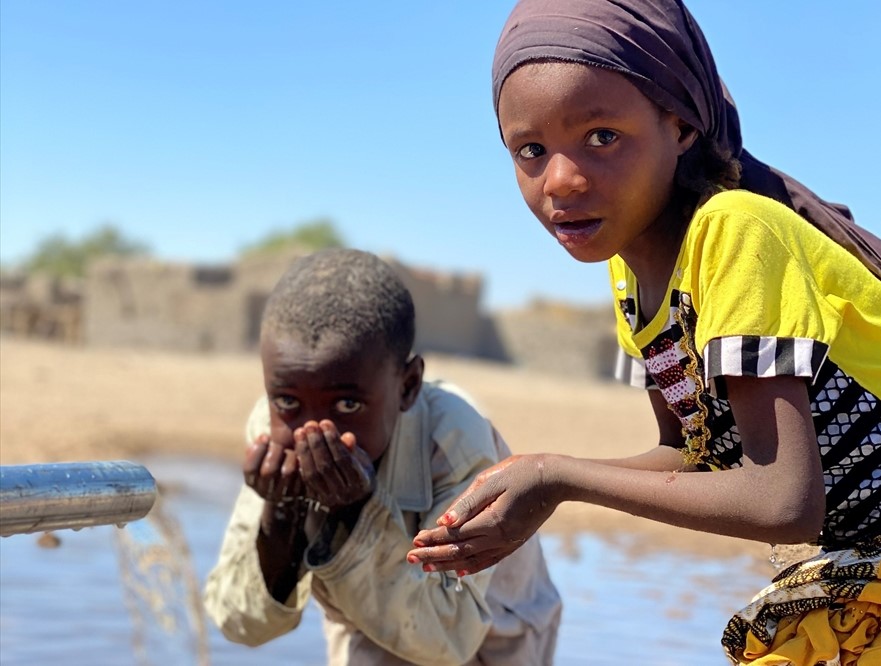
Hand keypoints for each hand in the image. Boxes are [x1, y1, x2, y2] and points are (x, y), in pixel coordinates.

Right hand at [243, 433, 303, 502]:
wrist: (294, 472)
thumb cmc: (276, 455)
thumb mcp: (265, 450)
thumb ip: (262, 442)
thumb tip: (266, 434)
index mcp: (252, 482)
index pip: (250, 469)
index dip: (257, 451)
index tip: (265, 436)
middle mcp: (265, 492)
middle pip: (268, 471)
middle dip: (275, 451)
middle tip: (281, 440)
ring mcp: (283, 495)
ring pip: (287, 472)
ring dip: (290, 454)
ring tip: (294, 445)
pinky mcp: (300, 493)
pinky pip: (303, 475)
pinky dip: (303, 461)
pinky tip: (303, 454)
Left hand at [294, 420, 374, 510]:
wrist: (355, 494)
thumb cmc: (360, 468)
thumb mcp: (362, 458)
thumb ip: (352, 448)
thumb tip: (347, 437)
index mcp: (362, 483)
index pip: (344, 460)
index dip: (333, 441)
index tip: (325, 423)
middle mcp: (346, 494)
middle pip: (326, 467)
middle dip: (317, 443)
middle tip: (310, 425)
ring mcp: (330, 499)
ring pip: (313, 474)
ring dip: (305, 451)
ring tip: (301, 432)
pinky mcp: (317, 499)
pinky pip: (306, 479)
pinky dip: (302, 461)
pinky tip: (299, 445)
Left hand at [406, 454, 556, 574]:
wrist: (556, 479)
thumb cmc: (523, 472)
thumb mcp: (493, 480)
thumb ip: (468, 502)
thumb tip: (443, 520)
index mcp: (493, 521)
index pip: (455, 534)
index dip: (433, 537)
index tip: (414, 539)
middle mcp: (500, 537)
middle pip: (460, 551)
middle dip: (433, 555)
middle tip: (411, 558)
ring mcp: (509, 542)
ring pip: (473, 559)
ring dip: (448, 564)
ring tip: (427, 567)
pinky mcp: (515, 542)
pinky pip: (490, 559)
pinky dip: (472, 566)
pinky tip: (459, 570)